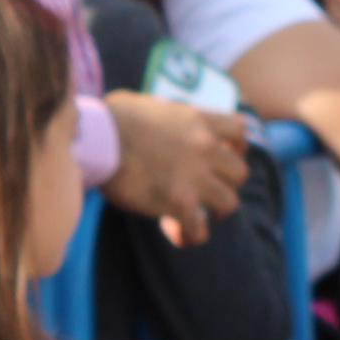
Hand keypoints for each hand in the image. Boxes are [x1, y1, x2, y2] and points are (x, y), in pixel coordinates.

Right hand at [98, 95, 251, 244]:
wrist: (99, 137)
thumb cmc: (114, 118)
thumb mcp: (151, 104)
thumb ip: (167, 116)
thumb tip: (157, 122)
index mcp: (199, 121)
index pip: (240, 131)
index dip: (236, 147)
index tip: (223, 155)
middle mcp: (205, 147)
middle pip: (240, 172)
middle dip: (226, 183)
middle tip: (209, 190)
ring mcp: (196, 176)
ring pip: (230, 202)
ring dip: (216, 211)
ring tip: (199, 216)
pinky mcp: (180, 202)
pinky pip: (200, 229)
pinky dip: (191, 235)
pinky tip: (178, 234)